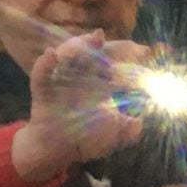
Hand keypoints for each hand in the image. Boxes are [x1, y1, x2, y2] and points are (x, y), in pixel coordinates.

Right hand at [10, 33, 146, 179]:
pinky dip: (44, 64)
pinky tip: (51, 55)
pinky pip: (41, 75)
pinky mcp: (43, 90)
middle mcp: (80, 76)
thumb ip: (128, 131)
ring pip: (65, 56)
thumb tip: (138, 123)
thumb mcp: (115, 136)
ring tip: (85, 42)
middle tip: (103, 36)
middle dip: (96, 44)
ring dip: (74, 47)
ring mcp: (60, 81)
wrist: (59, 150)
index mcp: (99, 83)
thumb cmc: (88, 139)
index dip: (127, 54)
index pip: (114, 62)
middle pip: (88, 52)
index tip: (145, 50)